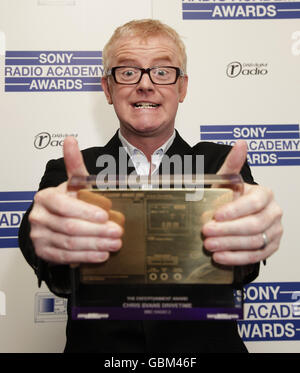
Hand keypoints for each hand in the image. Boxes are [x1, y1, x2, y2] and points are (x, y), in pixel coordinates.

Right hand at [29, 136, 122, 264]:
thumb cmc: (66, 200)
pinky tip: (102, 254)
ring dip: (96, 244)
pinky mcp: (44, 252)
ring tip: (115, 243)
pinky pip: (66, 257)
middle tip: (117, 232)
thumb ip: (74, 164)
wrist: (52, 220)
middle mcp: (39, 217)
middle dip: (97, 231)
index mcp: (46, 198)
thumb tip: (71, 140)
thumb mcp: (73, 183)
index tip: (106, 215)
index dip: (86, 211)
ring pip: (70, 243)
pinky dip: (87, 256)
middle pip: (70, 227)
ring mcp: (40, 236)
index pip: (65, 206)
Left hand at [202, 140, 282, 265]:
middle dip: (228, 231)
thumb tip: (241, 143)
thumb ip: (232, 165)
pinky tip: (220, 257)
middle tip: (207, 233)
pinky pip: (256, 256)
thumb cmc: (230, 197)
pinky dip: (237, 258)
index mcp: (265, 194)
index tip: (216, 215)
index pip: (254, 203)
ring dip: (230, 245)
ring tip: (209, 246)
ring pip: (255, 242)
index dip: (235, 211)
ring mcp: (275, 231)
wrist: (235, 215)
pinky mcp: (270, 247)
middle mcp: (273, 212)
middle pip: (255, 225)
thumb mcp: (227, 182)